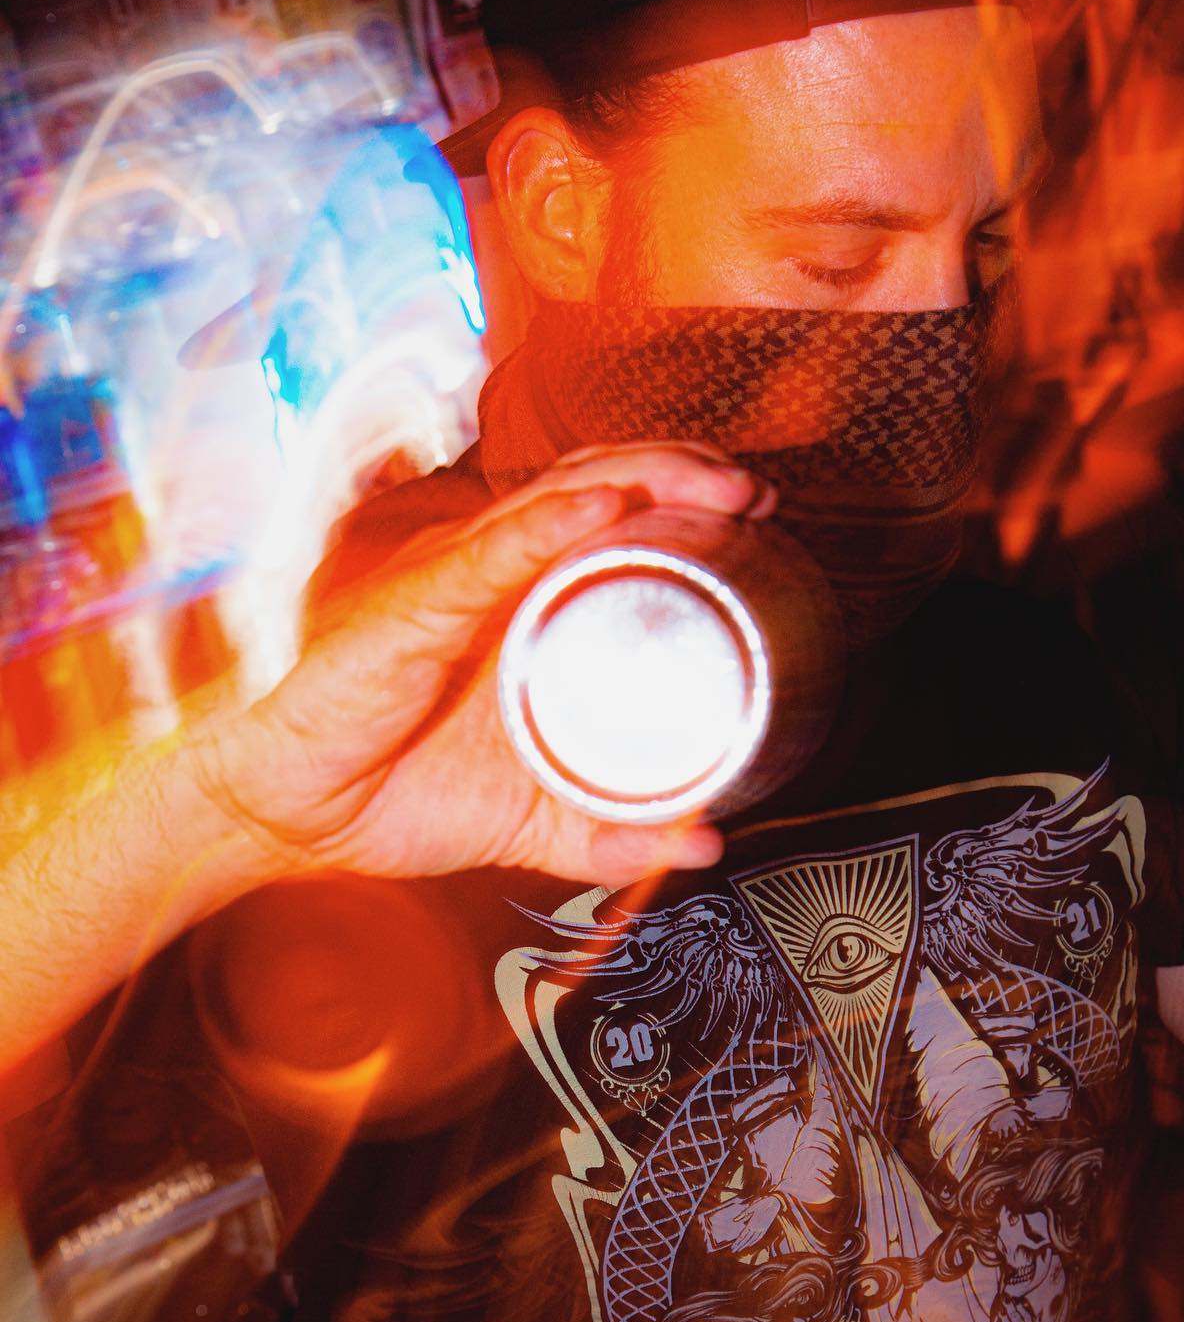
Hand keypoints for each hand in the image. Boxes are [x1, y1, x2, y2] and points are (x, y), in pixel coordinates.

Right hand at [194, 445, 773, 890]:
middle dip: (684, 478)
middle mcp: (491, 578)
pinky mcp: (409, 612)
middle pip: (597, 492)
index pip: (610, 522)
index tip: (757, 517)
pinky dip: (543, 528)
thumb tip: (704, 843)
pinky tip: (598, 511)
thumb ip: (614, 835)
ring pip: (553, 502)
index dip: (684, 504)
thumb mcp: (532, 823)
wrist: (288, 817)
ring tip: (712, 487)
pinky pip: (483, 558)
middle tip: (754, 497)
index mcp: (520, 609)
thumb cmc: (392, 793)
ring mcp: (451, 585)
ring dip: (640, 483)